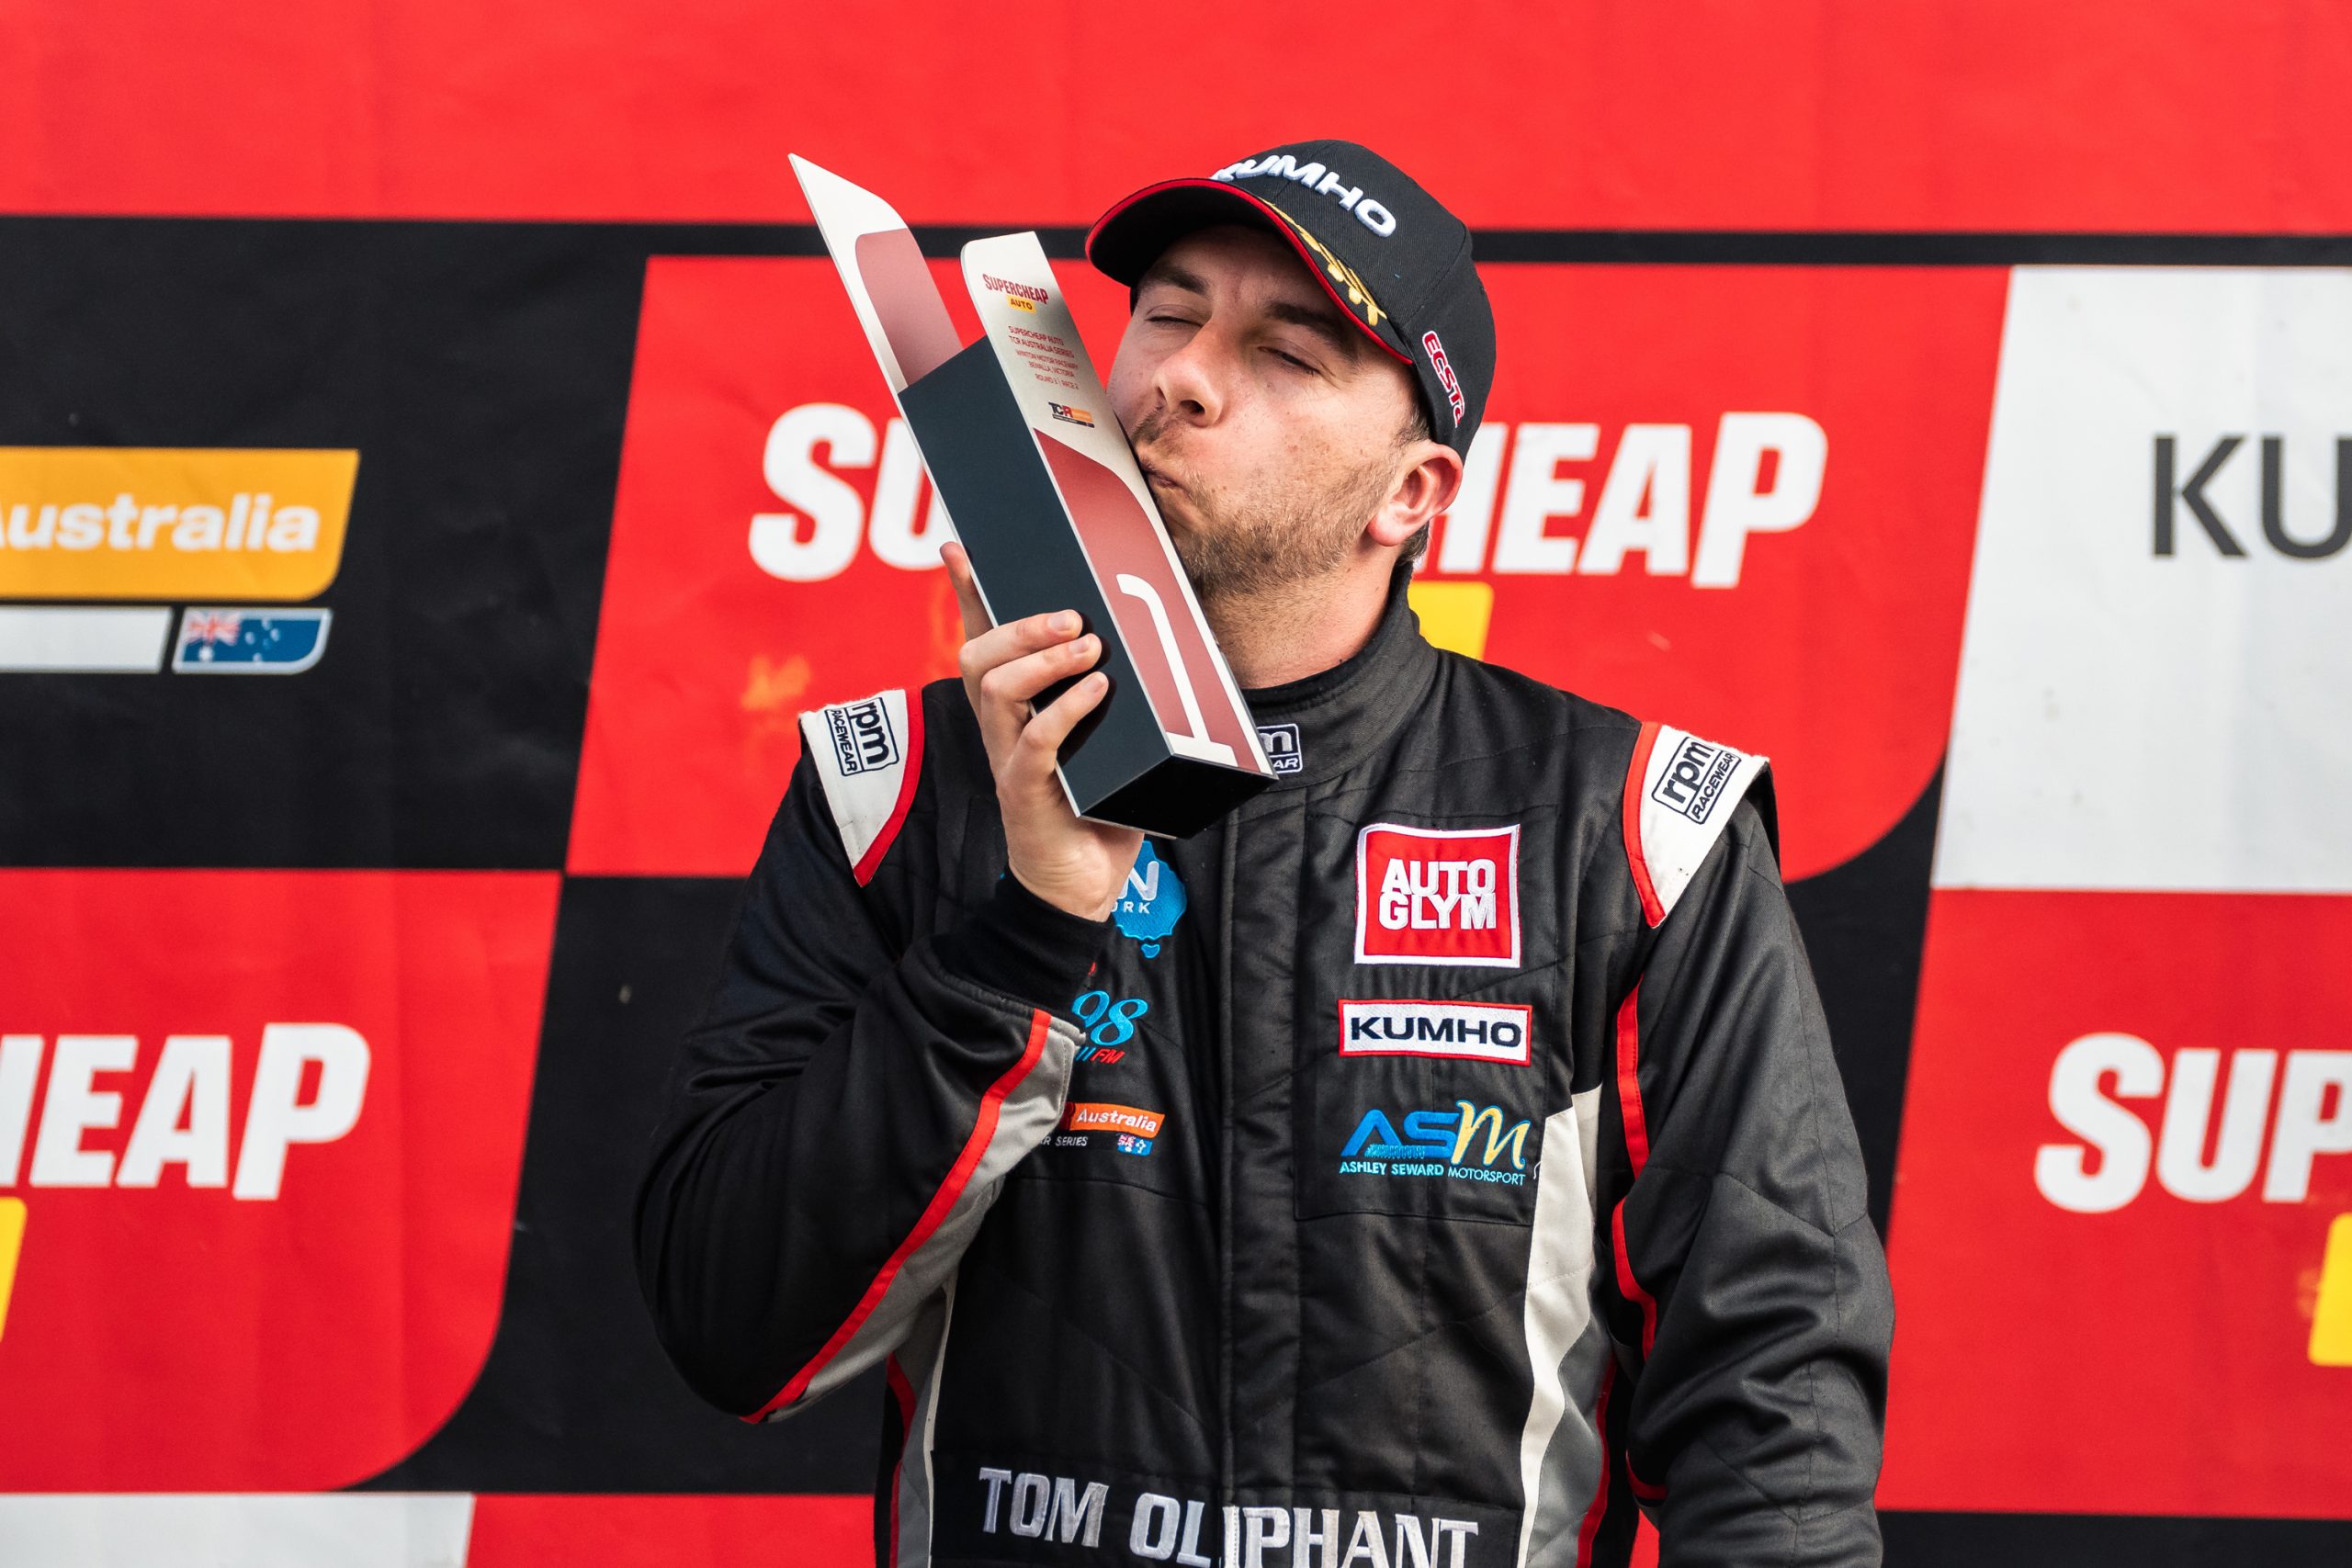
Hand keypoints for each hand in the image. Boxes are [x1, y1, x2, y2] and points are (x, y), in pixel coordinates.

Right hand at [943, 542, 1142, 921]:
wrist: (1083, 889)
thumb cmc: (1099, 808)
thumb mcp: (1107, 740)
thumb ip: (1111, 696)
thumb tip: (1149, 641)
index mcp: (1012, 710)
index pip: (981, 639)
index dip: (968, 593)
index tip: (959, 546)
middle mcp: (1000, 728)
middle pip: (978, 654)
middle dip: (1018, 624)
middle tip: (1071, 616)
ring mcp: (1008, 759)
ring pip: (995, 688)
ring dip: (1040, 659)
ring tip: (1088, 647)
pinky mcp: (1026, 793)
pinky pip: (1035, 742)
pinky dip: (1065, 710)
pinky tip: (1097, 691)